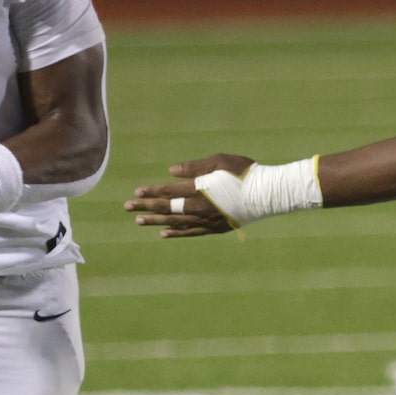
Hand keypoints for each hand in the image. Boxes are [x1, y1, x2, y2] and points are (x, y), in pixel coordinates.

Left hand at [126, 154, 253, 237]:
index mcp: (200, 189)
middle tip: (127, 207)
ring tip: (139, 221)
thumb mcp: (220, 160)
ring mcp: (208, 220)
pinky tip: (163, 234)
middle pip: (168, 208)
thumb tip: (171, 172)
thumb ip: (195, 167)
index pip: (169, 191)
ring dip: (156, 221)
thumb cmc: (245, 172)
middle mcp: (200, 207)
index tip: (137, 192)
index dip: (152, 192)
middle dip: (146, 207)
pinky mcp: (216, 228)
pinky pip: (191, 232)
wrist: (268, 194)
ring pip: (176, 222)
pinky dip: (176, 233)